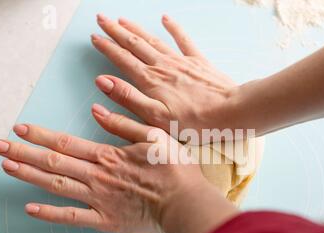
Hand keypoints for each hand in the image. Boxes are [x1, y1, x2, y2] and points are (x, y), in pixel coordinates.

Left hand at [0, 104, 237, 232]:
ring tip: (8, 167)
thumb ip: (123, 124)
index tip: (20, 128)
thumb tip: (96, 109)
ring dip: (30, 175)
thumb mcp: (155, 137)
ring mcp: (99, 200)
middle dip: (23, 153)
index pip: (66, 142)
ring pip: (56, 186)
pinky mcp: (105, 220)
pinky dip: (50, 214)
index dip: (40, 135)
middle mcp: (97, 177)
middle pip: (53, 162)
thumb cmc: (175, 171)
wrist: (186, 204)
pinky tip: (30, 208)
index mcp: (109, 156)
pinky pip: (72, 217)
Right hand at [91, 14, 239, 137]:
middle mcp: (163, 66)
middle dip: (116, 31)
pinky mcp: (198, 62)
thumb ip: (128, 98)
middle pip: (134, 44)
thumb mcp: (155, 117)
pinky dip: (173, 28)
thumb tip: (102, 81)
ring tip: (122, 19)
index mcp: (150, 81)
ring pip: (153, 40)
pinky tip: (165, 18)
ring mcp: (181, 61)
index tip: (95, 37)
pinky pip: (183, 40)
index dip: (107, 47)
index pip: (122, 59)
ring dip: (136, 28)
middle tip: (102, 19)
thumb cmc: (193, 122)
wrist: (229, 112)